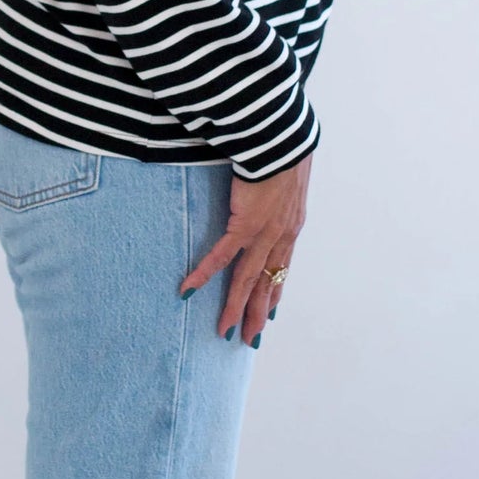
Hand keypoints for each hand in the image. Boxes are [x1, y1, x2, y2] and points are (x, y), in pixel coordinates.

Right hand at [179, 155, 311, 344]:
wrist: (281, 139)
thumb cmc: (281, 149)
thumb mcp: (285, 178)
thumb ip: (276, 193)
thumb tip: (266, 190)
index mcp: (290, 226)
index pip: (281, 267)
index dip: (274, 292)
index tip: (269, 314)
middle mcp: (281, 235)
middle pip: (266, 282)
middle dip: (256, 313)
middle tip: (249, 339)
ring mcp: (264, 232)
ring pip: (247, 279)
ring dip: (235, 307)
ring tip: (224, 331)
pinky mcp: (245, 223)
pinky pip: (222, 256)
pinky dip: (204, 274)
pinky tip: (188, 290)